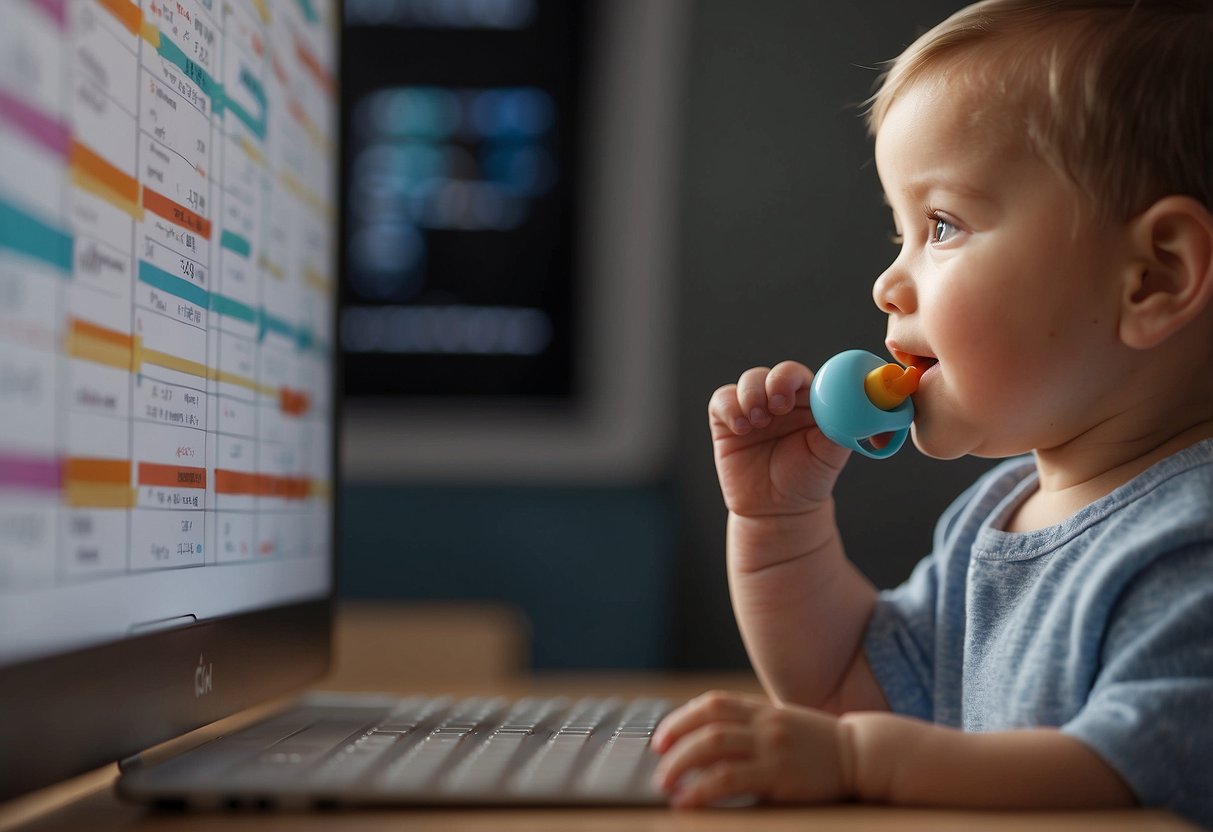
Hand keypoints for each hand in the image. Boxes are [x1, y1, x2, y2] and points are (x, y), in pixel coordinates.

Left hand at [650, 690, 851, 808]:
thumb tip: (709, 746)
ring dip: (681, 764)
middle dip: (675, 742)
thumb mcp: (784, 727)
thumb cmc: (819, 746)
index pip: (713, 704)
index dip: (682, 718)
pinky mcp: (779, 775)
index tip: (662, 738)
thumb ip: (752, 730)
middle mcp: (764, 724)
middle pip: (707, 725)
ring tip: (666, 783)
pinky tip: (688, 800)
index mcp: (763, 711)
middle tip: (658, 761)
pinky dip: (702, 789)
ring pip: (713, 747)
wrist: (861, 754)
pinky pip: (730, 779)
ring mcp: (772, 748)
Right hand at [709, 362, 849, 518]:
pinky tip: (741, 428)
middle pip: (774, 373)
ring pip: (749, 382)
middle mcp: (782, 400)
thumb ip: (844, 428)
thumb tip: (861, 407)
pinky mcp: (728, 422)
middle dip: (773, 383)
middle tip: (776, 406)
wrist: (778, 510)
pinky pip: (722, 400)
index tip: (793, 396)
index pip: (802, 376)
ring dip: (751, 396)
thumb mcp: (831, 456)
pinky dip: (729, 408)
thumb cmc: (808, 480)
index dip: (794, 378)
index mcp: (809, 402)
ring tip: (758, 422)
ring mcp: (755, 409)